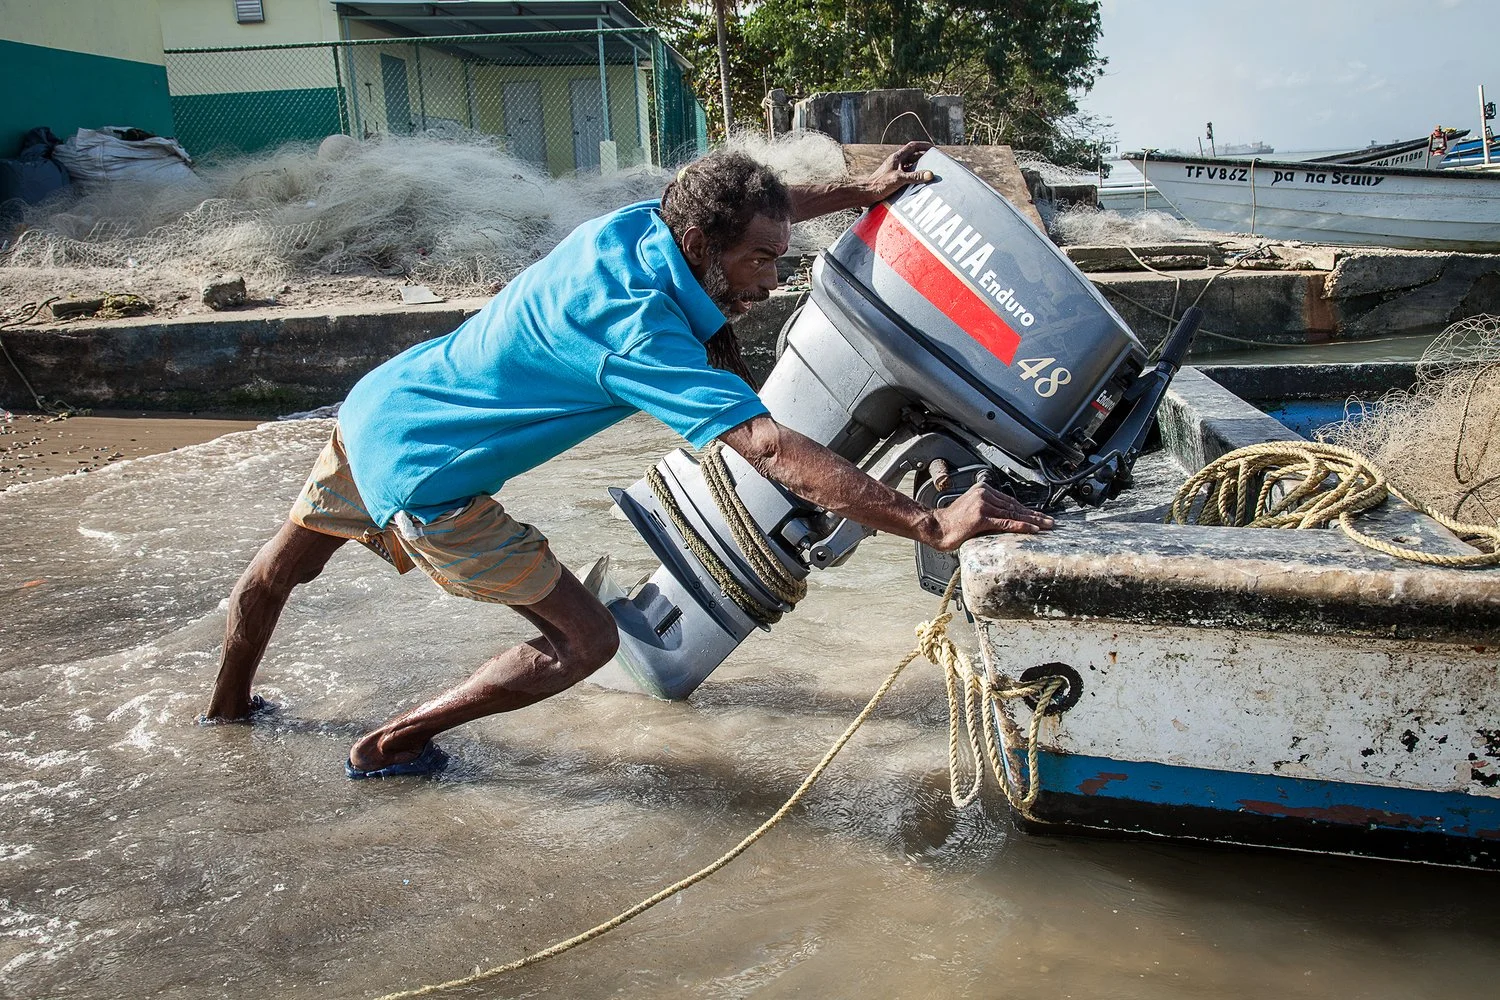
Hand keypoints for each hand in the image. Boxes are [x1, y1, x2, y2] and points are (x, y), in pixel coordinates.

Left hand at [863, 140, 935, 203]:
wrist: (865, 194)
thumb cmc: (879, 185)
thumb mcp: (899, 179)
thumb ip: (915, 176)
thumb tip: (930, 174)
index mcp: (897, 157)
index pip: (913, 146)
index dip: (924, 146)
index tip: (934, 148)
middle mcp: (896, 162)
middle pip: (914, 156)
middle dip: (924, 159)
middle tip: (935, 162)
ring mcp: (895, 170)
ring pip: (911, 167)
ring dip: (919, 169)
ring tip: (929, 174)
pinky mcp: (893, 179)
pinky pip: (907, 175)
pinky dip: (914, 178)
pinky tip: (919, 184)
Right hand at [921, 483, 1053, 551]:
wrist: (935, 528)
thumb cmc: (951, 523)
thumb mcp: (972, 509)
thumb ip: (988, 509)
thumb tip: (1006, 518)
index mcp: (982, 490)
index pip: (1010, 501)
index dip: (1026, 509)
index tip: (1039, 515)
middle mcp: (984, 494)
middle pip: (1014, 506)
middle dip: (1034, 514)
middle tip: (1049, 521)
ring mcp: (982, 505)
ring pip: (1013, 514)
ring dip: (1033, 521)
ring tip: (1046, 526)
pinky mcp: (981, 517)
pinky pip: (1006, 523)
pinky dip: (1021, 526)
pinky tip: (1033, 529)